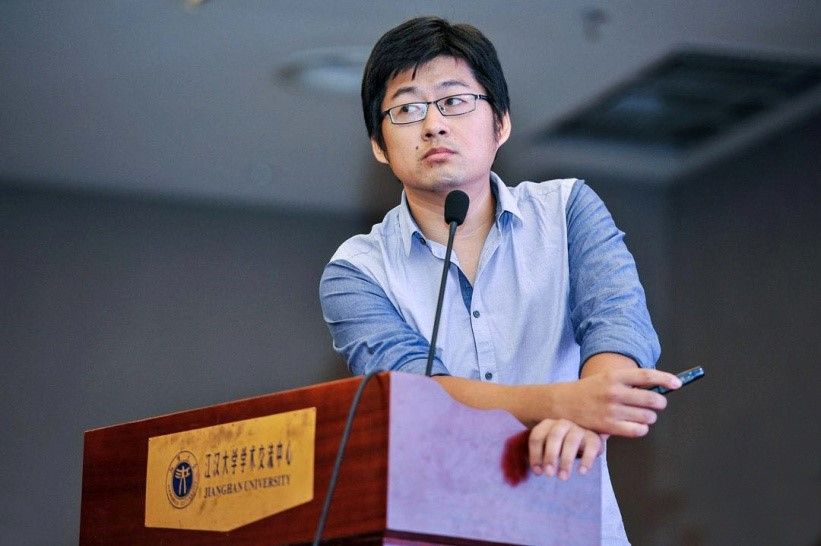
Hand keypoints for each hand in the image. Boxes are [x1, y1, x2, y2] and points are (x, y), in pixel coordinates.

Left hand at [528, 418, 602, 480]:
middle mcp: (562, 424)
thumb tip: (538, 471)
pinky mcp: (593, 437)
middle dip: (550, 456)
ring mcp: (578, 429)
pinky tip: (582, 472)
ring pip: (571, 441)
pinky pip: (591, 446)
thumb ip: (542, 457)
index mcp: (547, 425)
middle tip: (549, 474)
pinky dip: (586, 460)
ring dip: (566, 460)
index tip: (538, 472)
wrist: (584, 439)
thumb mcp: (549, 448)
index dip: (535, 455)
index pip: (537, 437)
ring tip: (563, 477)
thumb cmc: (561, 445)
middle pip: (554, 436)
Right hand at [555, 365, 681, 436]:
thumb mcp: (606, 378)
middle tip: (658, 403)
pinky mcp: (608, 426)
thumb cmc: (589, 390)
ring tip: (644, 415)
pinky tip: (637, 426)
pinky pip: (637, 431)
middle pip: (651, 399)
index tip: (677, 383)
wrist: (563, 403)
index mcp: (614, 376)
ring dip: (650, 417)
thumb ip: (629, 382)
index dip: (666, 379)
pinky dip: (642, 429)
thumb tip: (657, 388)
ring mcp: (611, 410)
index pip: (647, 376)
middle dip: (660, 403)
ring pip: (647, 417)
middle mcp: (614, 392)